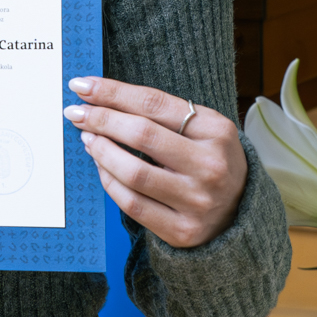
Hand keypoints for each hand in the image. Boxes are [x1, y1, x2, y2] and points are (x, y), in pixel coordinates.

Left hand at [63, 76, 246, 248]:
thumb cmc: (208, 161)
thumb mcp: (201, 129)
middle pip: (141, 135)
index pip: (154, 104)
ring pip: (132, 172)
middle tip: (76, 112)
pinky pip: (131, 203)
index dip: (113, 92)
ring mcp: (197, 201)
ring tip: (88, 139)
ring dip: (101, 151)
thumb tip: (101, 97)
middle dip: (100, 119)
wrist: (240, 214)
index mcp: (217, 131)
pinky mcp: (181, 230)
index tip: (83, 86)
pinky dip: (109, 181)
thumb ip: (161, 113)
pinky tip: (102, 167)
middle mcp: (210, 166)